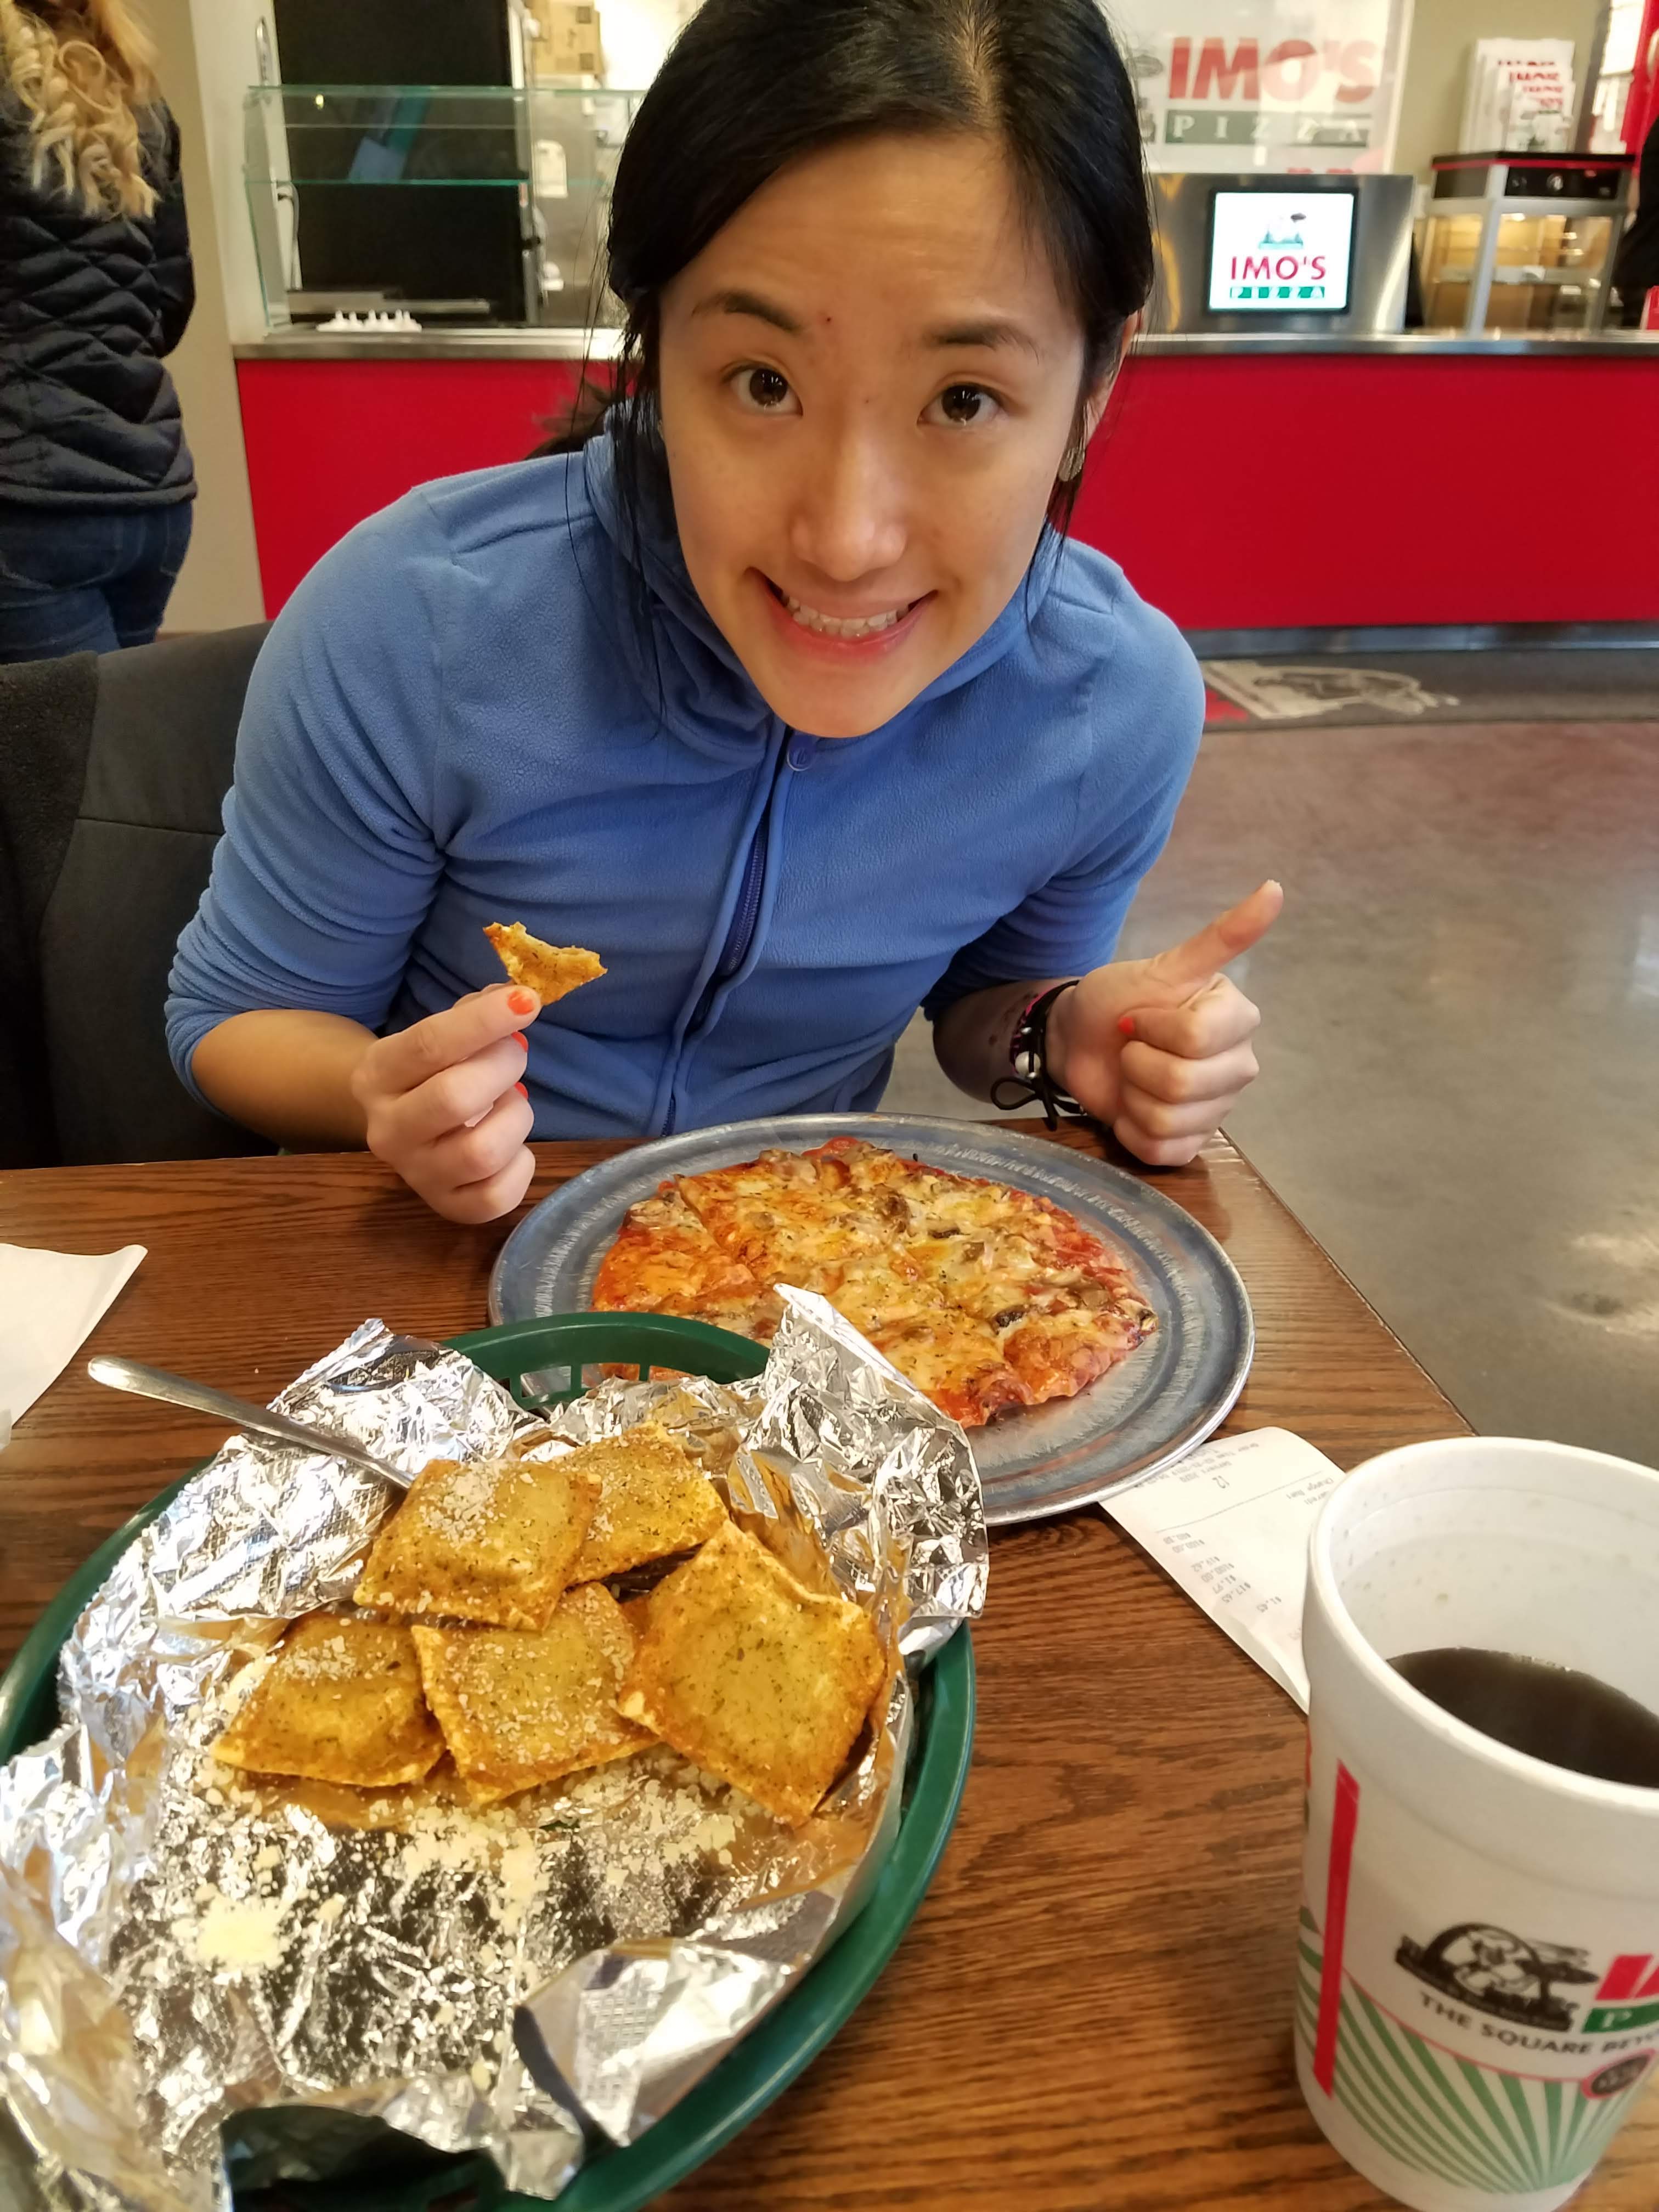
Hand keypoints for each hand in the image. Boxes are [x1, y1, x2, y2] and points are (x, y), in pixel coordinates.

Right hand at [350, 985, 537, 1222]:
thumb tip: (515, 999)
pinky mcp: (447, 1207)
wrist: (397, 1124)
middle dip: (502, 1067)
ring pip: (482, 1151)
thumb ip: (471, 1014)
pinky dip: (521, 1166)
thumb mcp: (435, 1035)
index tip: (527, 1001)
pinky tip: (513, 1146)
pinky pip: (497, 1197)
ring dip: (515, 1117)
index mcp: (377, 1076)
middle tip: (515, 1055)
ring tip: (512, 1102)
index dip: (483, 1021)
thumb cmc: (427, 1071)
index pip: (429, 1045)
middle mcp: (387, 1130)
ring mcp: (416, 1175)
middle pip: (454, 1098)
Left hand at [1047, 882, 1281, 1165]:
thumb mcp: (1165, 967)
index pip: (1194, 1037)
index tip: (1138, 1017)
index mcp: (1238, 1020)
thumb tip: (1274, 888)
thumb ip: (1220, 937)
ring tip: (1131, 1075)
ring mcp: (1216, 1110)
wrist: (1079, 1040)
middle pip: (1180, 1083)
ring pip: (1167, 1119)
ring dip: (1131, 1095)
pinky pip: (1160, 1151)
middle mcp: (1237, 1066)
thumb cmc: (1120, 1000)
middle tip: (1131, 1048)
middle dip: (1136, 1062)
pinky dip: (1130, 1130)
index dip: (1152, 1028)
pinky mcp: (1189, 1144)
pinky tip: (1130, 1107)